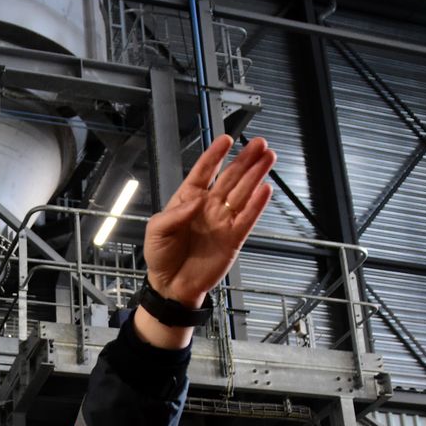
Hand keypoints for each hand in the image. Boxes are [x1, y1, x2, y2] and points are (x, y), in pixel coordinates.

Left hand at [137, 135, 275, 346]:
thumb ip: (174, 215)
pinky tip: (266, 188)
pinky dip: (257, 205)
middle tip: (260, 143)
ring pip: (242, 193)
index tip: (226, 139)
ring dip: (256, 175)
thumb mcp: (157, 231)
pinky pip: (247, 219)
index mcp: (188, 199)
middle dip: (245, 160)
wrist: (171, 286)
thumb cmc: (161, 256)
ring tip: (268, 157)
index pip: (204, 172)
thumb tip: (196, 202)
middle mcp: (209, 207)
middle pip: (230, 178)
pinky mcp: (233, 238)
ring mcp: (222, 221)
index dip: (215, 155)